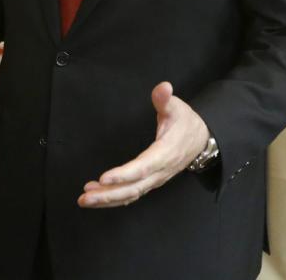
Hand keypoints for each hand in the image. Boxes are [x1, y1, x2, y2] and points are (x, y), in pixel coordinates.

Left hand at [77, 81, 208, 207]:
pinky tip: (98, 197)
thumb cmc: (186, 123)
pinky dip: (115, 198)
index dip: (124, 175)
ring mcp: (155, 180)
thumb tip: (163, 87)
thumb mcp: (177, 108)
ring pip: (131, 195)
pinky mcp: (151, 182)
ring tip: (86, 199)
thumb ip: (165, 99)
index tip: (104, 178)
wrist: (201, 140)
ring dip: (108, 199)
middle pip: (134, 188)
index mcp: (165, 153)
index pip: (143, 167)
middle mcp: (160, 172)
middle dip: (109, 194)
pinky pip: (132, 194)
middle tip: (85, 197)